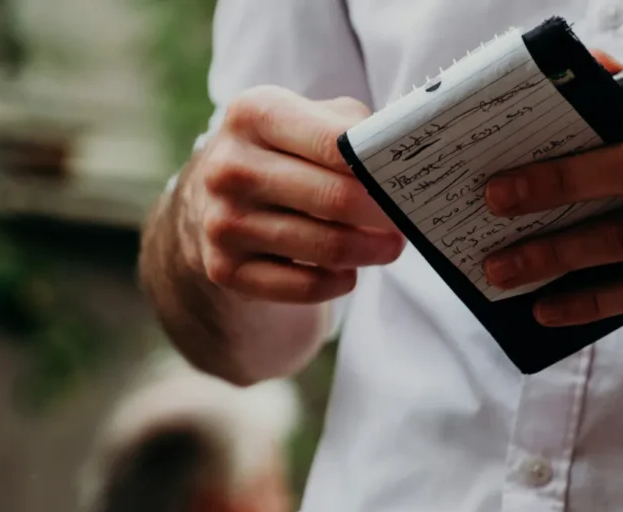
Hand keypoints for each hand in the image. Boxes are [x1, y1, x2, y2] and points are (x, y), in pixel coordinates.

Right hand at [180, 88, 405, 302]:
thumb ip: (356, 129)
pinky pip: (306, 287)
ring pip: (327, 247)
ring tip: (389, 246)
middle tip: (408, 221)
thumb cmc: (286, 155)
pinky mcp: (225, 268)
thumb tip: (404, 155)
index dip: (381, 167)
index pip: (335, 143)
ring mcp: (223, 221)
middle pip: (336, 199)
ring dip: (370, 251)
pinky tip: (347, 271)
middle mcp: (230, 167)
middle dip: (384, 216)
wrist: (214, 201)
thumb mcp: (311, 120)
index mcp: (254, 114)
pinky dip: (339, 282)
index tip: (408, 182)